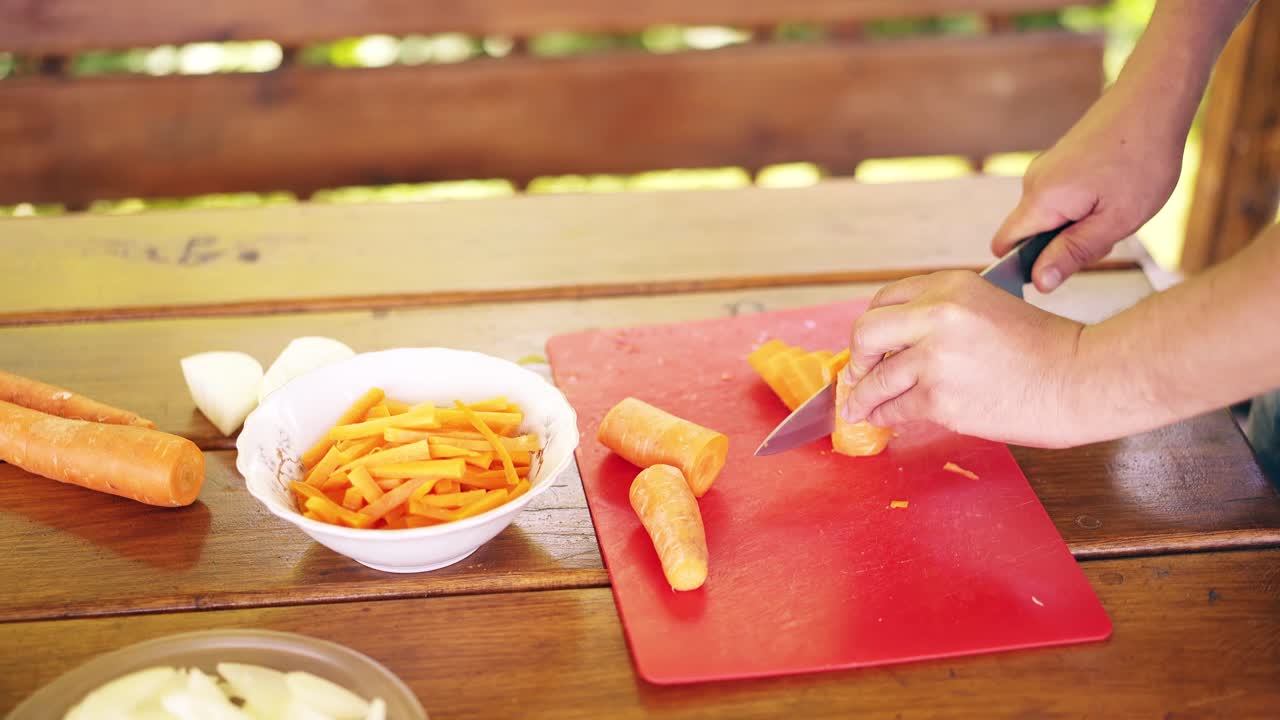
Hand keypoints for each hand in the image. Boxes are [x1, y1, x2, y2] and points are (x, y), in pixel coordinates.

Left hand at [842, 271, 1085, 447]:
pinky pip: (894, 408)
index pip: (886, 300)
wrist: (1082, 378)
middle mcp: (937, 316)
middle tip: (856, 373)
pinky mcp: (940, 398)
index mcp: (951, 286)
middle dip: (856, 357)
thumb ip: (946, 316)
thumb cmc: (1047, 348)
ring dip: (860, 396)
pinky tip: (882, 419)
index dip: (873, 326)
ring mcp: (935, 359)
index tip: (868, 345)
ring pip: (875, 378)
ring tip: (854, 407)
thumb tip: (903, 343)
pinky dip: (883, 416)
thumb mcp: (991, 306)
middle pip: (866, 333)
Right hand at [992, 88, 1184, 292]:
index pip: (1003, 246)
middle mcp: (1033, 183)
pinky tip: (1114, 195)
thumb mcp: (1115, 221)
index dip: (1021, 267)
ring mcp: (1045, 170)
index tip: (1057, 271)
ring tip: (1116, 210)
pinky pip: (1060, 200)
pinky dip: (1083, 209)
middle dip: (1061, 247)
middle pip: (1029, 234)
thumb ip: (1073, 253)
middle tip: (1106, 236)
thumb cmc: (1142, 160)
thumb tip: (1039, 283)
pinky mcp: (1060, 163)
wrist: (1153, 100)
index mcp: (1041, 200)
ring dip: (1077, 227)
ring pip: (1048, 218)